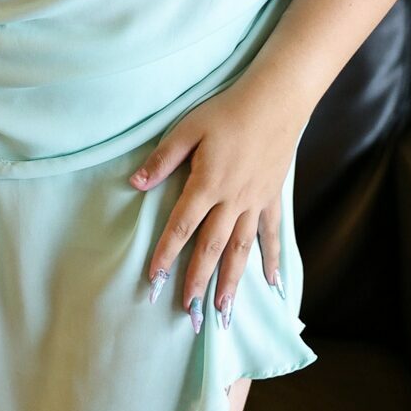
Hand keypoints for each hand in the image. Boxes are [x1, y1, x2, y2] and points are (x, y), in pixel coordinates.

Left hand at [128, 76, 298, 329]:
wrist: (275, 101)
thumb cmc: (227, 111)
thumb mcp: (187, 128)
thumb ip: (163, 159)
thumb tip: (136, 184)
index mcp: (206, 184)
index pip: (181, 227)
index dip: (166, 254)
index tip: (154, 279)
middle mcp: (232, 200)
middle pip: (211, 247)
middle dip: (198, 279)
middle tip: (188, 310)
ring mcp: (255, 202)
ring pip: (241, 249)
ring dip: (232, 281)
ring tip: (224, 309)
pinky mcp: (272, 197)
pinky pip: (272, 234)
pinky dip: (272, 260)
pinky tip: (273, 283)